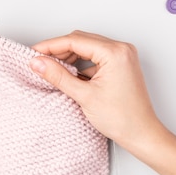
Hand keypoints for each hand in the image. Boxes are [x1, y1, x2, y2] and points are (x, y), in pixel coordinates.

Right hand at [30, 30, 162, 152]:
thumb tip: (38, 63)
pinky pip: (95, 56)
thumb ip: (58, 76)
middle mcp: (121, 49)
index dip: (50, 46)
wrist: (142, 134)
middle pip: (80, 40)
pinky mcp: (120, 64)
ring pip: (87, 47)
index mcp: (115, 53)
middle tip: (39, 61)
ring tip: (52, 69)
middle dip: (58, 50)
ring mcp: (122, 56)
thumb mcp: (84, 96)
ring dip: (69, 56)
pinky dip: (80, 63)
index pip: (74, 40)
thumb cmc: (123, 118)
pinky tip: (69, 74)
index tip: (34, 52)